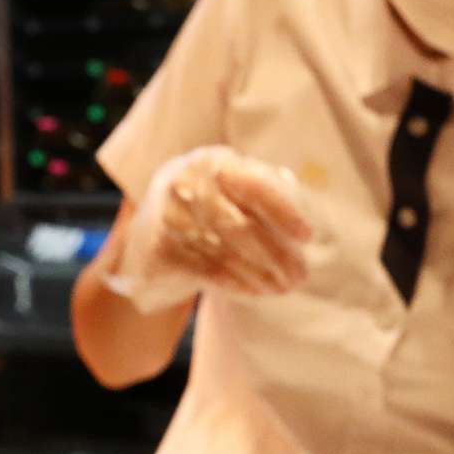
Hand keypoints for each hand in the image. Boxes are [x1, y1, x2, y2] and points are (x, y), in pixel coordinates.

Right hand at [104, 146, 314, 311]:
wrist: (147, 232)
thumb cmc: (206, 205)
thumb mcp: (230, 186)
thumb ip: (263, 190)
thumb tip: (299, 211)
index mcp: (214, 162)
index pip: (254, 187)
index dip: (284, 212)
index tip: (306, 236)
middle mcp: (188, 184)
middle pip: (241, 226)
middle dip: (277, 254)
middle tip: (301, 275)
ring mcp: (170, 216)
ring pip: (226, 252)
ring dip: (260, 274)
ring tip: (284, 287)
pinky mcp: (162, 247)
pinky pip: (207, 269)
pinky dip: (236, 282)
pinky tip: (256, 290)